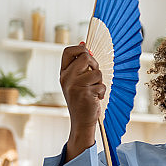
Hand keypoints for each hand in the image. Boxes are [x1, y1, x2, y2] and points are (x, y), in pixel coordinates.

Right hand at [60, 43, 105, 160]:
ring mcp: (75, 86)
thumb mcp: (76, 81)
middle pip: (85, 56)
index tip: (87, 55)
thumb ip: (79, 65)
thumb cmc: (81, 100)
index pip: (67, 51)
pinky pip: (101, 85)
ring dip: (100, 82)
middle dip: (94, 64)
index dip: (80, 49)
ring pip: (96, 72)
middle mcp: (66, 78)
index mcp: (63, 73)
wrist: (80, 121)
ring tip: (94, 91)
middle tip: (94, 76)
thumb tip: (83, 44)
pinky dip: (102, 92)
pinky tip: (95, 99)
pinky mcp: (85, 93)